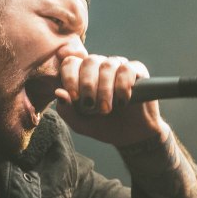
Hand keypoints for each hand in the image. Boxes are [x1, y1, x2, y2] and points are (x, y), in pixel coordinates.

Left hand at [53, 54, 168, 146]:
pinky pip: (126, 69)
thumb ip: (66, 109)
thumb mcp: (80, 123)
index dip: (70, 77)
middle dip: (87, 85)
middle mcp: (100, 67)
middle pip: (89, 61)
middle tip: (91, 106)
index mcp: (83, 75)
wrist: (130, 137)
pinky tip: (122, 101)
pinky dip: (122, 86)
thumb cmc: (104, 126)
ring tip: (106, 109)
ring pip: (108, 65)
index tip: (74, 97)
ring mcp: (119, 67)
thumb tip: (59, 92)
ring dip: (104, 90)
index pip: (71, 62)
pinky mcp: (137, 71)